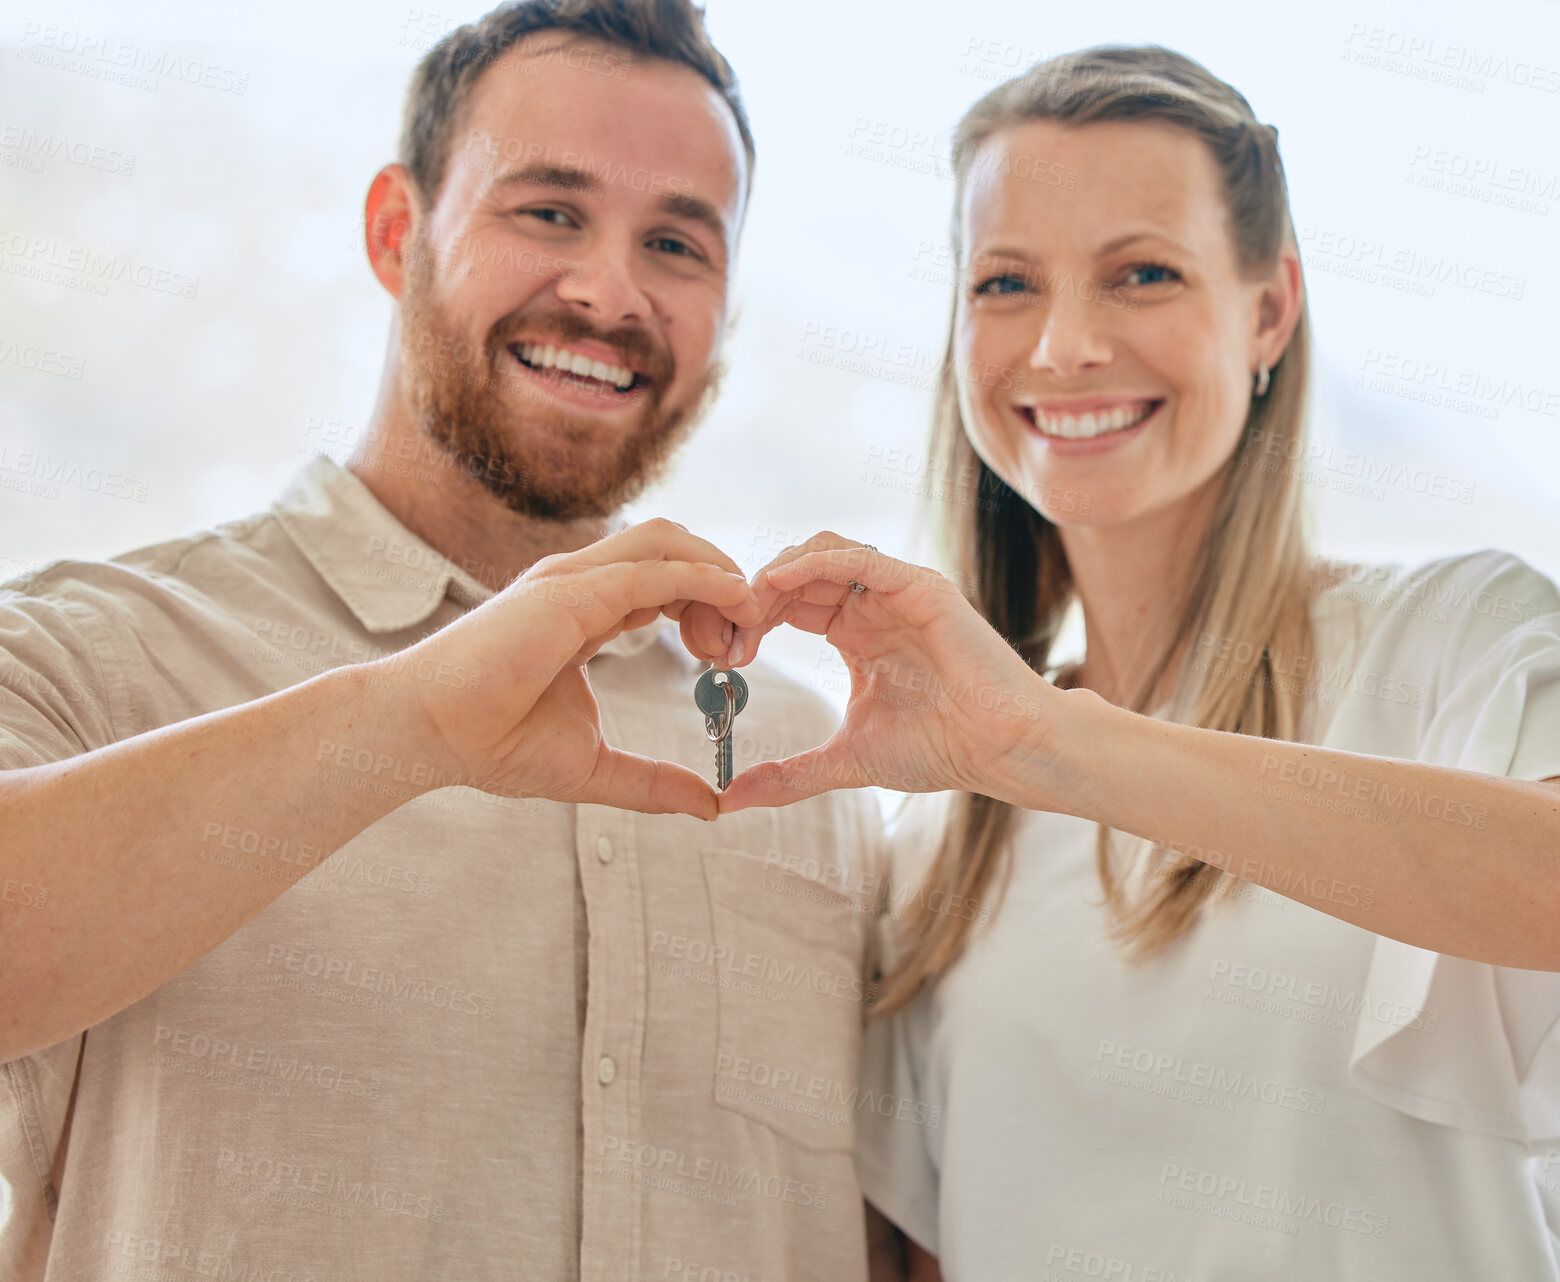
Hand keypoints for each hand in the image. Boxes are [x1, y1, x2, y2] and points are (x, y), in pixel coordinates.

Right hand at [380, 519, 761, 819]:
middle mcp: (581, 584)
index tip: (734, 654)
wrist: (428, 735)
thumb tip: (709, 804)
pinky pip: (652, 568)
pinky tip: (735, 601)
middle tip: (748, 638)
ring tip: (747, 618)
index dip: (710, 608)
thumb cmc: (490, 744)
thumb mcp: (595, 767)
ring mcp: (572, 580)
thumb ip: (653, 781)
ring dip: (718, 571)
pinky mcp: (568, 591)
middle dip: (722, 582)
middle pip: (674, 549)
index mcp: (586, 611)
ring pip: (667, 541)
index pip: (665, 584)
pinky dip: (701, 577)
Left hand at [717, 533, 1062, 812]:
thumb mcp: (847, 760)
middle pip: (797, 572)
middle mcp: (874, 604)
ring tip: (749, 608)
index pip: (788, 603)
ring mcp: (897, 591)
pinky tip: (780, 583)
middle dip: (753, 597)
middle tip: (725, 633)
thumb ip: (790, 775)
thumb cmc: (942, 750)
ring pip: (823, 551)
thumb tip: (730, 799)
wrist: (1002, 750)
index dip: (750, 620)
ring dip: (777, 573)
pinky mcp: (921, 588)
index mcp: (856, 633)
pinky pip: (860, 558)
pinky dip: (814, 562)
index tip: (721, 656)